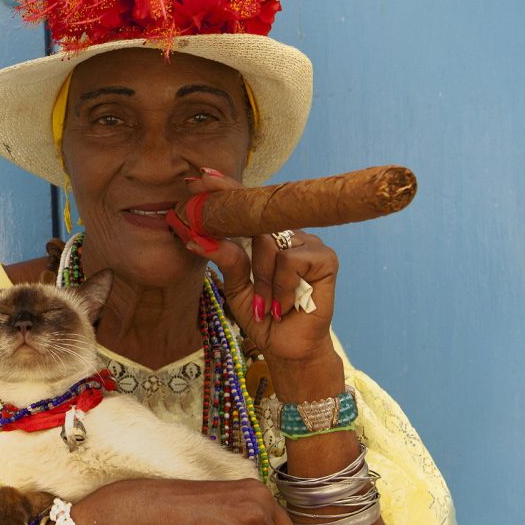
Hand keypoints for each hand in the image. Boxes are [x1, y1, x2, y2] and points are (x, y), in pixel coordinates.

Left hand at [176, 169, 340, 377]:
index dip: (225, 189)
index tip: (198, 177)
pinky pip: (288, 259)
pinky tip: (285, 305)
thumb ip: (226, 259)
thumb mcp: (236, 287)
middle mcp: (288, 234)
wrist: (287, 348)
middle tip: (217, 245)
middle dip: (239, 237)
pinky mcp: (325, 258)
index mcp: (267, 237)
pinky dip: (280, 285)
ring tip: (267, 304)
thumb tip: (199, 238)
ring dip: (261, 280)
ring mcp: (309, 243)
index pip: (247, 206)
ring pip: (269, 244)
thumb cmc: (262, 315)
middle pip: (257, 220)